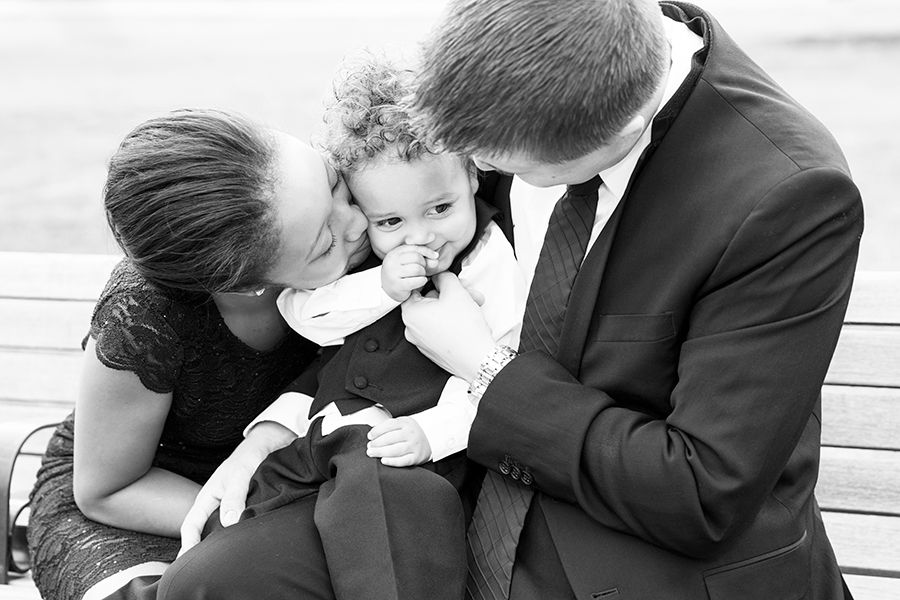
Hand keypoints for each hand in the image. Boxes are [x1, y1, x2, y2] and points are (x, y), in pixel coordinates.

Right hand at [178, 421, 295, 555]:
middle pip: (201, 532)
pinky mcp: (239, 507)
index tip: (188, 563)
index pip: (190, 527)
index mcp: (206, 497)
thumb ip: (234, 496)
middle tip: (203, 570)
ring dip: (218, 544)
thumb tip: (228, 521)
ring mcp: (226, 507)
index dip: (188, 546)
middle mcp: (214, 504)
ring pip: (217, 530)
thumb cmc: (248, 458)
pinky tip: (239, 547)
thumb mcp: (240, 475)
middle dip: (199, 550)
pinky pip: (232, 526)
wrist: (264, 446)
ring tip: (220, 563)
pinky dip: (233, 536)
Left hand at [366, 417, 431, 466]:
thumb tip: (373, 434)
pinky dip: (392, 461)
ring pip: (395, 450)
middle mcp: (411, 434)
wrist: (431, 439)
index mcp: (406, 423)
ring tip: (371, 453)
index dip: (376, 431)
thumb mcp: (403, 423)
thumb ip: (389, 426)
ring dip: (380, 452)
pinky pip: (403, 461)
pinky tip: (383, 461)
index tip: (370, 436)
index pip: (389, 425)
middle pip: (390, 438)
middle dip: (376, 443)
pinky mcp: (416, 457)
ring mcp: (414, 446)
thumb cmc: (412, 432)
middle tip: (369, 447)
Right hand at [381, 245, 439, 301]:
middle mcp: (392, 261)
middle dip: (424, 263)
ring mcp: (393, 273)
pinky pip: (416, 281)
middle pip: (417, 257)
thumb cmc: (400, 274)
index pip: (414, 247)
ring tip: (420, 276)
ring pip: (417, 269)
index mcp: (395, 252)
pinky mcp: (398, 285)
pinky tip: (420, 281)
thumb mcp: (408, 262)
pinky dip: (422, 280)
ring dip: (423, 273)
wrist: (386, 291)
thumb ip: (422, 258)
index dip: (427, 251)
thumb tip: (436, 258)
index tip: (435, 256)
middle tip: (423, 269)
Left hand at [402, 272, 496, 381]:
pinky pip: (440, 328)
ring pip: (437, 315)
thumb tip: (440, 276)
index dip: (431, 280)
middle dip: (450, 294)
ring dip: (455, 306)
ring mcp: (422, 341)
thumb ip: (444, 278)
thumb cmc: (464, 330)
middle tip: (467, 291)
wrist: (477, 359)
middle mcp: (412, 329)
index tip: (442, 277)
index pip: (415, 289)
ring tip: (474, 303)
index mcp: (411, 314)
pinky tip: (469, 317)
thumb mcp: (455, 292)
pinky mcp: (433, 349)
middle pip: (429, 302)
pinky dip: (453, 321)